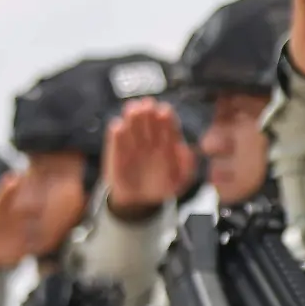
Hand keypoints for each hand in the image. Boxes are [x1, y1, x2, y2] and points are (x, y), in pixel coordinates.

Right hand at [104, 99, 195, 217]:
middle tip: (147, 105)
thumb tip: (189, 150)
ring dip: (132, 114)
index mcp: (169, 142)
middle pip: (150, 118)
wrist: (138, 200)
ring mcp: (133, 140)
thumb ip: (187, 166)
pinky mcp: (116, 147)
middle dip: (149, 111)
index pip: (169, 125)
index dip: (167, 117)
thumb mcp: (179, 181)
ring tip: (133, 110)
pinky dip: (117, 131)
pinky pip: (116, 135)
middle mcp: (151, 137)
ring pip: (133, 122)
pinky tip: (118, 128)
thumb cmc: (162, 187)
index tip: (164, 111)